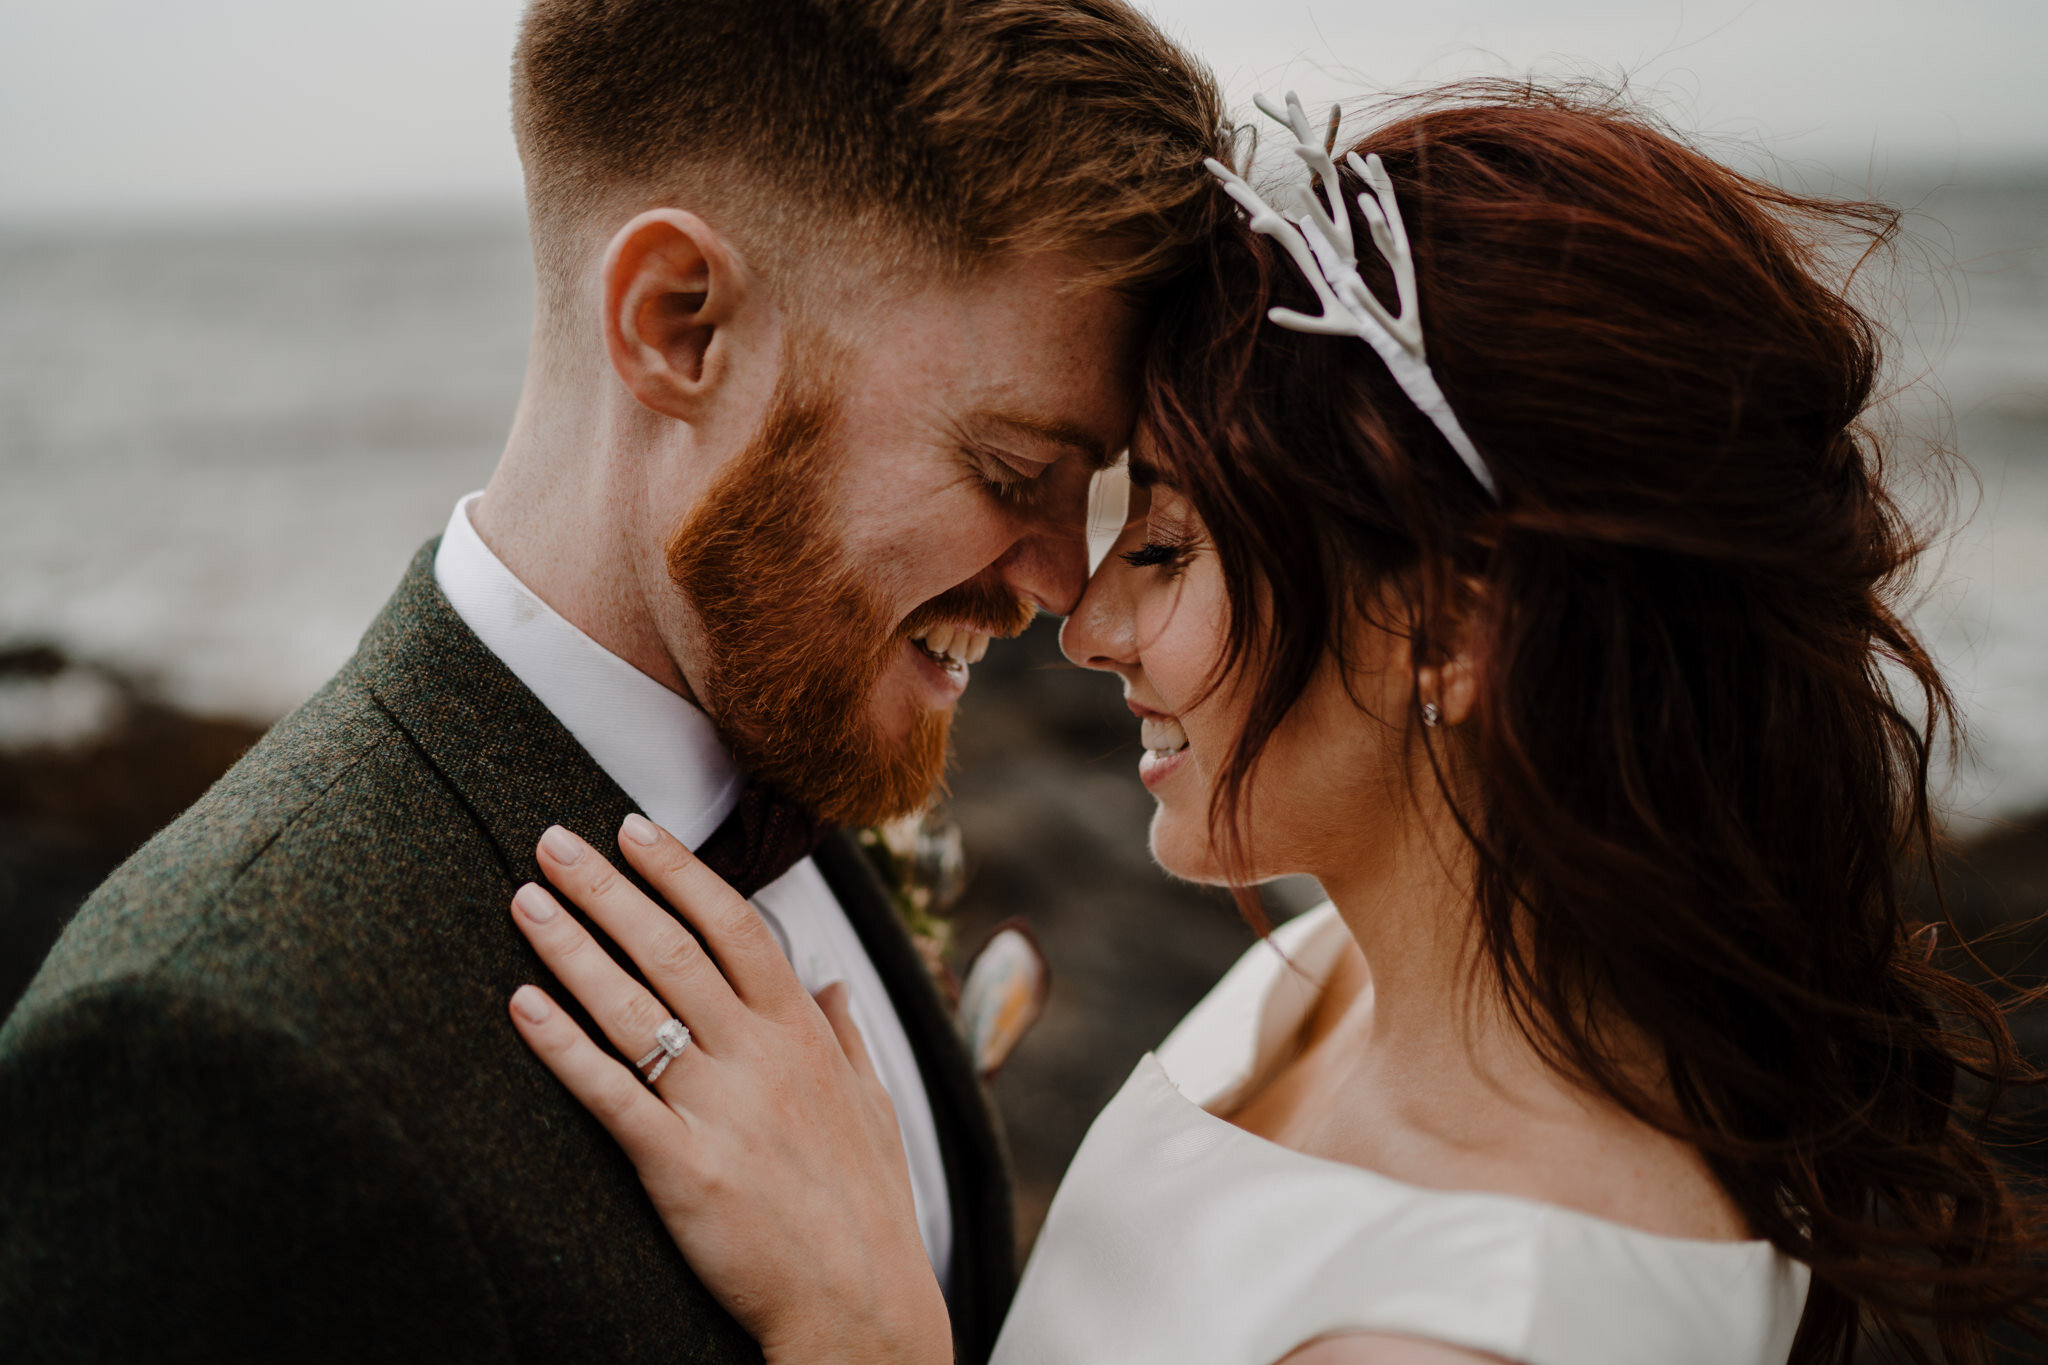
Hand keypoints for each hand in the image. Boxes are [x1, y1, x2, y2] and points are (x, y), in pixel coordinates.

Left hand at [505, 815, 951, 1364]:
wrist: (860, 1306)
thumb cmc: (868, 1209)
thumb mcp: (875, 1106)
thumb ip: (847, 1037)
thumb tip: (833, 984)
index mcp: (804, 1034)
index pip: (735, 926)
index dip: (680, 872)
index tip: (634, 829)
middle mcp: (762, 1057)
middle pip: (672, 948)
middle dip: (606, 888)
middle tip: (553, 842)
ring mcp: (721, 1108)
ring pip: (633, 1006)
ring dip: (571, 946)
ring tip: (523, 901)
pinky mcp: (682, 1166)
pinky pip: (610, 1091)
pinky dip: (561, 1044)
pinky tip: (520, 1005)